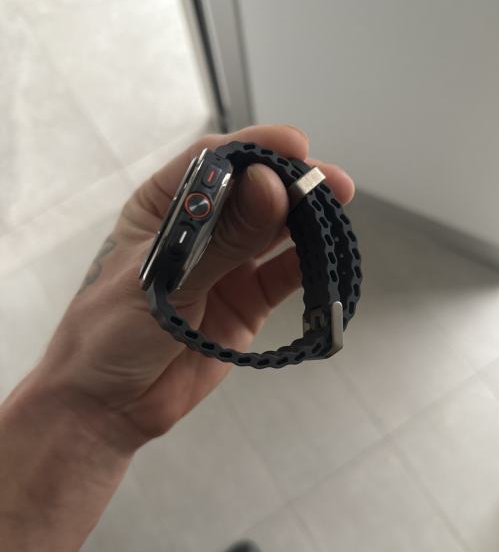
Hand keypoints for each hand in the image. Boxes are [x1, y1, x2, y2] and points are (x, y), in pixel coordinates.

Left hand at [37, 124, 353, 447]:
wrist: (108, 404)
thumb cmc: (111, 330)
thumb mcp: (163, 278)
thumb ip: (221, 239)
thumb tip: (272, 185)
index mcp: (165, 206)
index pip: (214, 164)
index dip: (256, 149)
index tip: (296, 146)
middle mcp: (201, 228)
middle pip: (253, 192)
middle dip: (293, 183)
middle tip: (333, 183)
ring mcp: (227, 264)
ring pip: (274, 230)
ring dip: (306, 220)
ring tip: (338, 211)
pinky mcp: (247, 301)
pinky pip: (283, 276)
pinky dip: (308, 266)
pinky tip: (328, 257)